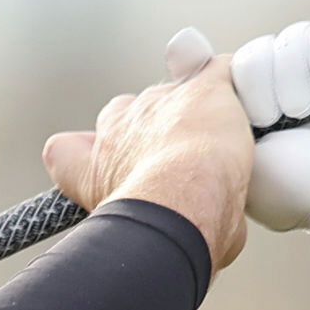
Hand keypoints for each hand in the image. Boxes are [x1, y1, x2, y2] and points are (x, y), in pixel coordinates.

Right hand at [41, 37, 250, 272]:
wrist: (181, 200)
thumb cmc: (162, 231)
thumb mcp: (139, 234)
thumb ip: (153, 226)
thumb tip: (193, 238)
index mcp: (95, 170)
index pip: (64, 151)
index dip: (85, 152)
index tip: (106, 162)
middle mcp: (119, 129)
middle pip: (123, 113)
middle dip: (147, 130)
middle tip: (178, 157)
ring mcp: (159, 102)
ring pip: (171, 94)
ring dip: (189, 111)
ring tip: (217, 138)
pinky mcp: (203, 89)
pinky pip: (217, 71)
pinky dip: (230, 84)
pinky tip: (244, 105)